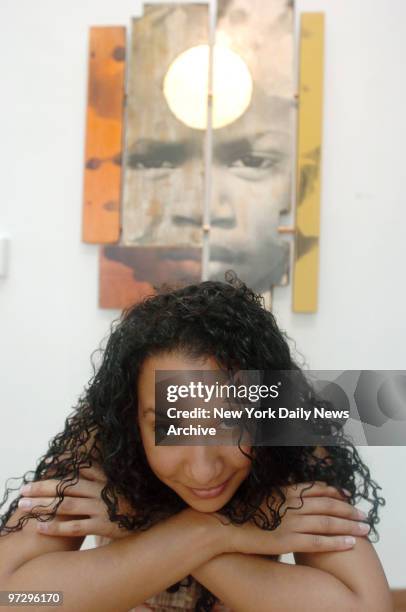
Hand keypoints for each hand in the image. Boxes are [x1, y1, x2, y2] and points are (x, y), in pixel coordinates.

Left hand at [18, 463, 133, 539]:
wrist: (151, 517)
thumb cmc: (129, 499)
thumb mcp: (117, 481)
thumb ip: (99, 472)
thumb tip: (80, 464)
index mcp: (102, 478)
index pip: (74, 472)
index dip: (56, 471)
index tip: (40, 472)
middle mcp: (99, 491)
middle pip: (64, 487)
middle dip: (41, 488)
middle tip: (23, 490)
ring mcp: (100, 508)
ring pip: (65, 506)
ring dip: (43, 506)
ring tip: (24, 507)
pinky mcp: (102, 526)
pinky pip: (75, 527)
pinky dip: (56, 527)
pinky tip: (40, 527)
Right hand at [216, 481, 369, 556]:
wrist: (224, 525)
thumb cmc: (240, 510)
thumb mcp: (262, 495)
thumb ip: (279, 495)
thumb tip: (289, 495)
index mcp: (286, 490)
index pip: (318, 489)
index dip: (336, 493)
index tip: (347, 497)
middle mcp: (292, 503)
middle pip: (328, 505)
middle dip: (349, 510)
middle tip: (364, 514)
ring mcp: (291, 522)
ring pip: (328, 523)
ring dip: (349, 526)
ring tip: (364, 530)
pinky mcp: (289, 540)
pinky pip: (319, 542)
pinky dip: (336, 542)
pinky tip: (349, 544)